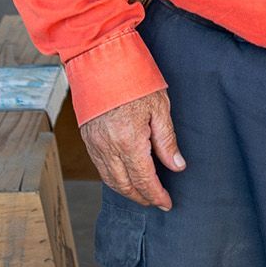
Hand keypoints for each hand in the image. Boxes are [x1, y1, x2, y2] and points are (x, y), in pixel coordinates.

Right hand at [80, 90, 185, 209]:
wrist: (102, 63)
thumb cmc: (135, 81)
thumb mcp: (159, 107)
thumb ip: (167, 140)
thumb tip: (177, 166)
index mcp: (129, 141)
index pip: (144, 179)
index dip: (156, 195)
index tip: (167, 203)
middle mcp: (108, 148)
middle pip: (125, 185)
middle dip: (142, 197)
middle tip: (157, 202)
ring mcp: (95, 146)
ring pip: (110, 180)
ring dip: (127, 191)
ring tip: (143, 194)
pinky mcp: (88, 140)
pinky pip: (101, 168)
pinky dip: (114, 178)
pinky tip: (125, 178)